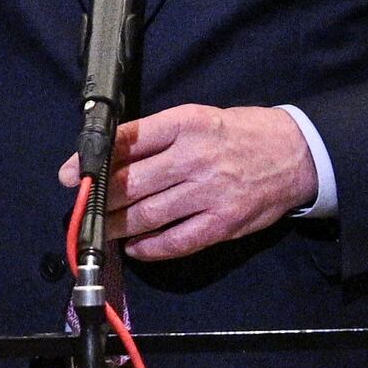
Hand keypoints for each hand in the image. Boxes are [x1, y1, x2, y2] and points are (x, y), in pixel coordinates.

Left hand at [58, 104, 315, 259]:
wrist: (297, 154)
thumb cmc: (241, 134)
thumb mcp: (199, 118)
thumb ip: (159, 137)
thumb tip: (112, 156)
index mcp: (186, 124)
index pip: (129, 140)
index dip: (93, 159)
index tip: (71, 173)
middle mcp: (195, 157)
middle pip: (131, 183)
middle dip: (98, 199)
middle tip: (80, 207)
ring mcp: (209, 193)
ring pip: (147, 215)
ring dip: (117, 226)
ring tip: (99, 230)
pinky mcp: (222, 223)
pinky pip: (176, 241)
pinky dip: (150, 248)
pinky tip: (135, 247)